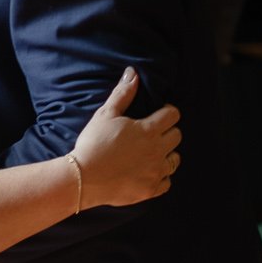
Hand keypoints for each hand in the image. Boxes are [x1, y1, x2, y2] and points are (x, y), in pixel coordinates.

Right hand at [72, 69, 181, 208]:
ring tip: (152, 152)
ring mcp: (155, 172)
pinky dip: (162, 176)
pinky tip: (149, 172)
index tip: (159, 112)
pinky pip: (167, 182)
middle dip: (168, 131)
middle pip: (177, 136)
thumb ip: (123, 93)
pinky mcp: (150, 190)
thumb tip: (133, 73)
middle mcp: (157, 151)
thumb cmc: (93, 143)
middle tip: (153, 133)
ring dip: (167, 154)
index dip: (168, 111)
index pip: (173, 115)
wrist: (84, 178)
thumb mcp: (106, 114)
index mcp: (148, 130)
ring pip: (175, 160)